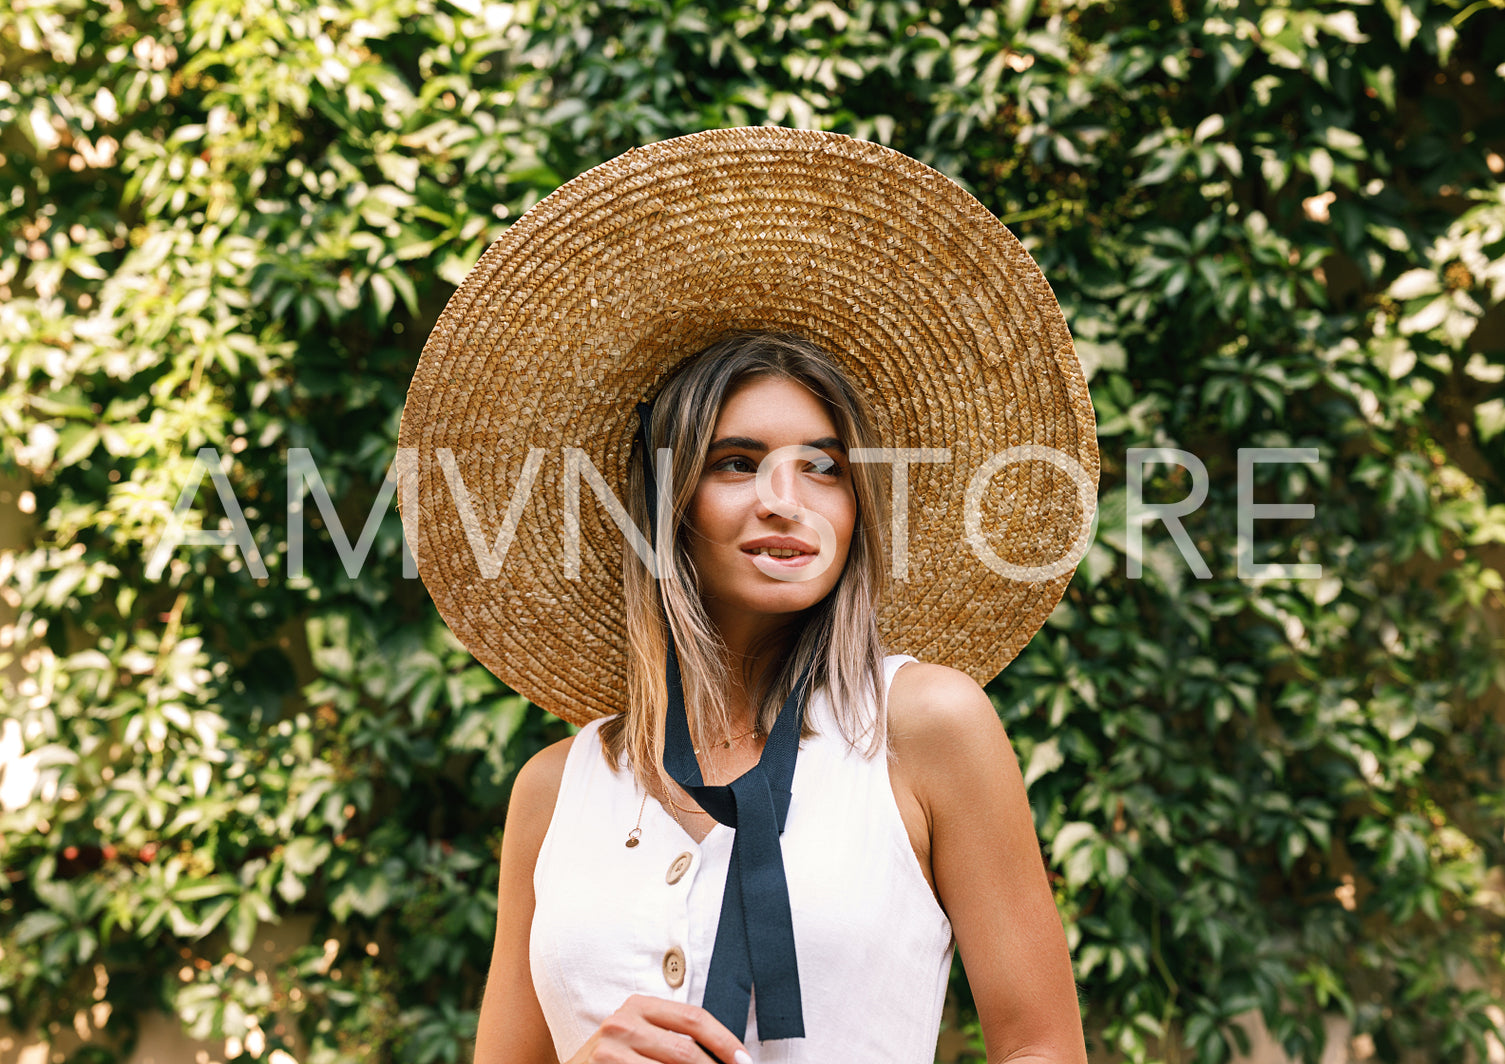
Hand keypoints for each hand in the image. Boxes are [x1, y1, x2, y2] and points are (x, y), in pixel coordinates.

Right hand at [565, 994, 752, 1063]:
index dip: (724, 1040)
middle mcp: (623, 1023)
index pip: (694, 1018)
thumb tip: (724, 1056)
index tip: (743, 1060)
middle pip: (685, 1050)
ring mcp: (609, 1051)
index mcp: (640, 1005)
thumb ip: (675, 1037)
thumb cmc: (616, 1056)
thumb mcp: (643, 1035)